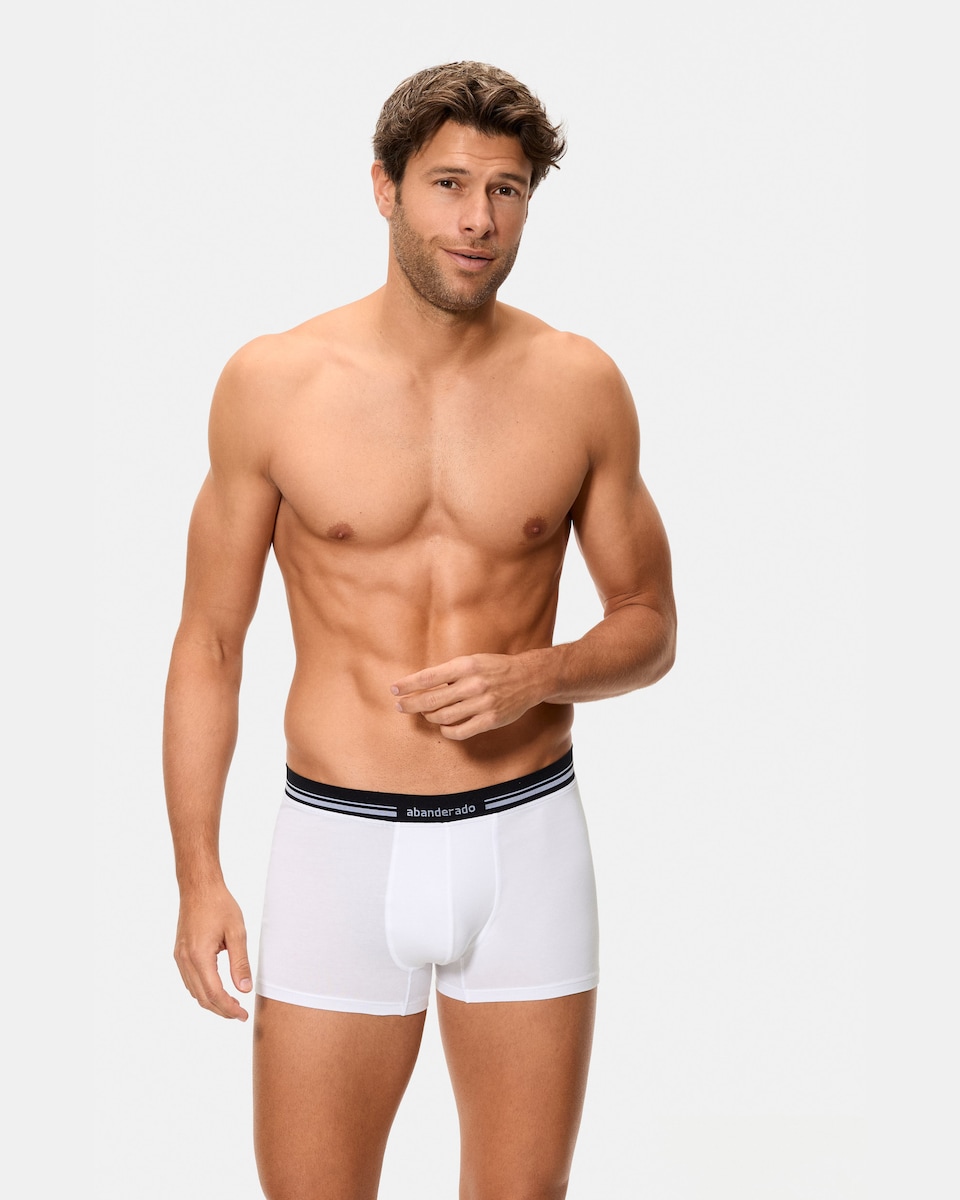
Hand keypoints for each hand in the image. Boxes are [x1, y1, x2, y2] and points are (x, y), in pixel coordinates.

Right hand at [173, 884, 251, 1020]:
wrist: (198, 887)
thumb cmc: (219, 905)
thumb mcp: (236, 932)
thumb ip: (240, 963)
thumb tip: (244, 989)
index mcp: (199, 956)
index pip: (214, 993)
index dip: (229, 1008)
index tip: (243, 1016)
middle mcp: (185, 960)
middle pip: (202, 997)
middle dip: (221, 1010)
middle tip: (240, 1014)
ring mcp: (180, 957)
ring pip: (194, 991)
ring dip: (211, 1002)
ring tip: (231, 1004)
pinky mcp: (179, 953)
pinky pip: (189, 980)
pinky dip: (202, 990)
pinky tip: (216, 989)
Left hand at [391, 652, 542, 740]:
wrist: (528, 678)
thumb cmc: (495, 668)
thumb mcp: (472, 661)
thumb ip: (449, 672)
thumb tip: (420, 685)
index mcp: (466, 666)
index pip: (428, 678)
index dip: (408, 685)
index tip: (394, 689)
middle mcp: (473, 685)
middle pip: (431, 700)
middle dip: (411, 704)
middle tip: (399, 706)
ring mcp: (482, 704)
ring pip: (443, 716)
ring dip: (429, 716)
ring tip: (425, 713)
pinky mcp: (490, 720)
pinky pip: (459, 731)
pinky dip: (446, 730)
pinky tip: (443, 725)